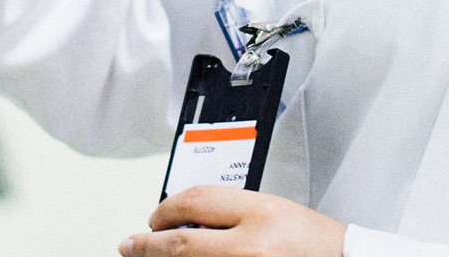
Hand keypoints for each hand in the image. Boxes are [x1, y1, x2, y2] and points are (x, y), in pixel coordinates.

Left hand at [119, 188, 345, 256]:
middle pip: (180, 243)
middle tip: (131, 245)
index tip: (154, 218)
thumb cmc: (317, 246)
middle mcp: (251, 247)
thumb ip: (232, 213)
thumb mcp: (275, 211)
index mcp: (261, 213)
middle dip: (148, 244)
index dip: (165, 208)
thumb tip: (186, 223)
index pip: (195, 201)